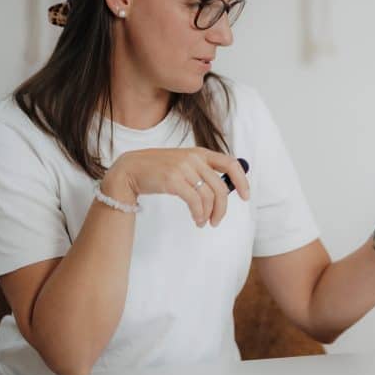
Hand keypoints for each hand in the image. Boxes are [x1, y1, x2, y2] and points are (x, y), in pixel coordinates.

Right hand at [101, 148, 250, 226]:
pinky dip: (198, 214)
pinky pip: (194, 201)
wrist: (130, 170)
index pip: (230, 163)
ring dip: (208, 214)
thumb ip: (202, 172)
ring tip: (203, 222)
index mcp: (199, 152)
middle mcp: (193, 158)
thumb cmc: (158, 170)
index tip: (245, 196)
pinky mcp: (172, 180)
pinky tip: (196, 220)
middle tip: (217, 221)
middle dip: (222, 208)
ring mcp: (183, 168)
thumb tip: (225, 191)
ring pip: (208, 196)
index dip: (241, 180)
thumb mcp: (183, 164)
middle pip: (220, 187)